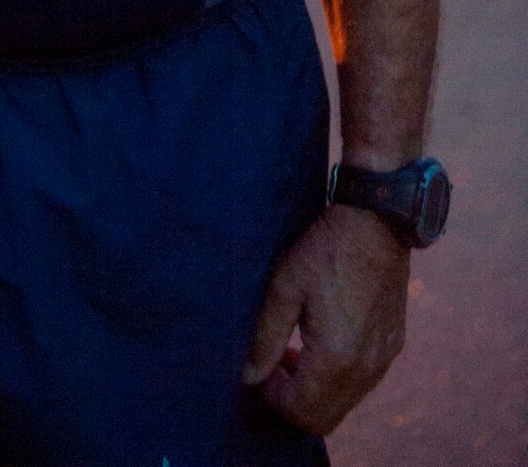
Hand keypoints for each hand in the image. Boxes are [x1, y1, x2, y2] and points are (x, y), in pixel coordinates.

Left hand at [242, 204, 408, 434]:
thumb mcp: (285, 286)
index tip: (259, 370)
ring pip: (344, 404)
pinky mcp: (393, 346)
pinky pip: (362, 383)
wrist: (377, 223)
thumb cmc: (326, 249)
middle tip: (274, 365)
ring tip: (293, 352)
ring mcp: (384, 360)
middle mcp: (366, 370)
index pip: (301, 413)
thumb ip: (266, 337)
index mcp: (336, 358)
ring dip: (316, 391)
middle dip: (294, 401)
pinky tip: (321, 342)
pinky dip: (338, 379)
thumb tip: (248, 377)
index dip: (274, 399)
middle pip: (324, 418)